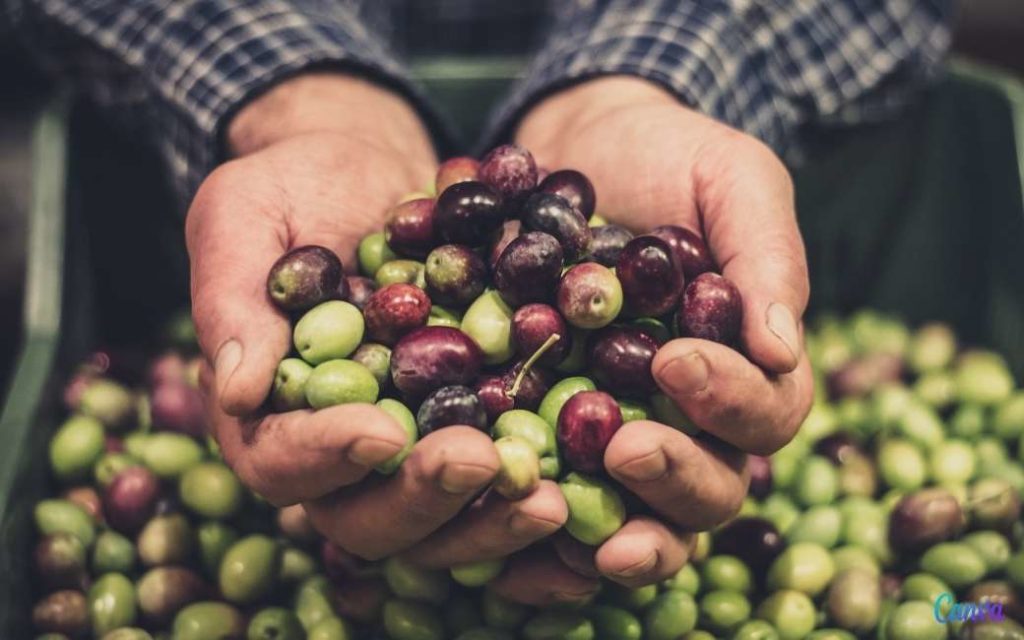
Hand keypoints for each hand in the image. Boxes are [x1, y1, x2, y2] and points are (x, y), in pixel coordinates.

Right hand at [188, 73, 564, 562]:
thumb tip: (235, 389)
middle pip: (370, 518)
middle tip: (482, 461)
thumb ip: (232, 298)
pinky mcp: (477, 433)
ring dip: (493, 521)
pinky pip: (503, 488)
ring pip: (443, 525)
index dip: (328, 455)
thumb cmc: (296, 187)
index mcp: (273, 415)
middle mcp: (343, 454)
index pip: (282, 462)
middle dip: (426, 498)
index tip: (381, 431)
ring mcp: (415, 452)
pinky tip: (590, 495)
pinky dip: (539, 506)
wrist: (377, 174)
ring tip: (548, 498)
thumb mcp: (245, 216)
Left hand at [498, 76, 813, 593]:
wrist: (578, 147)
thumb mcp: (732, 178)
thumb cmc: (670, 157)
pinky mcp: (550, 432)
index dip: (730, 401)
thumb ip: (767, 255)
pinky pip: (559, 499)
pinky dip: (541, 530)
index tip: (676, 360)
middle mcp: (692, 417)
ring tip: (573, 525)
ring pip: (640, 514)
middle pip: (710, 488)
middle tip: (626, 449)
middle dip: (675, 478)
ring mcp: (622, 431)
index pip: (765, 411)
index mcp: (748, 366)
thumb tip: (781, 349)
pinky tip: (509, 536)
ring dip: (615, 530)